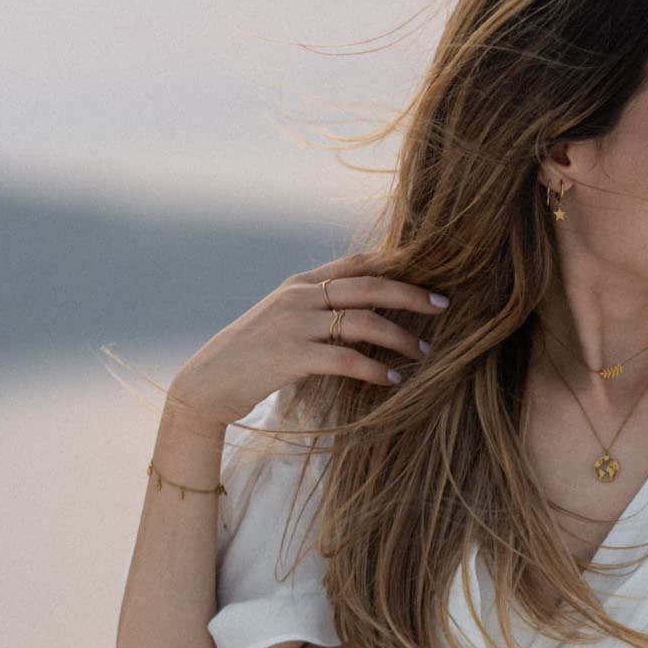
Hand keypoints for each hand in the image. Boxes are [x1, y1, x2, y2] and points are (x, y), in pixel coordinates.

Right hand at [168, 253, 449, 426]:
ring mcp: (293, 325)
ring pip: (362, 322)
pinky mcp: (289, 357)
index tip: (430, 270)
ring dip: (400, 337)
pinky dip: (374, 369)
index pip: (356, 262)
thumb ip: (317, 308)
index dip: (396, 263)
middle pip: (368, 286)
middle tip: (443, 305)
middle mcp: (298, 296)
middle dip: (411, 294)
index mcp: (299, 283)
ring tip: (425, 351)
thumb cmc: (250, 357)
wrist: (204, 385)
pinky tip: (393, 380)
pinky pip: (345, 359)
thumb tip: (365, 310)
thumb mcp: (282, 320)